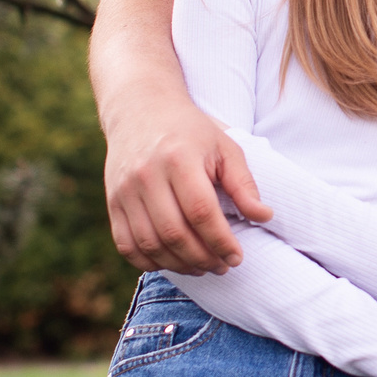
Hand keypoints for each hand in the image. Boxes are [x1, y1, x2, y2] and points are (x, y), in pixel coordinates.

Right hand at [104, 93, 272, 273]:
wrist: (141, 109)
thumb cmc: (190, 131)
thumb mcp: (224, 148)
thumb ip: (243, 184)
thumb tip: (264, 216)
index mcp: (178, 159)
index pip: (201, 212)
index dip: (221, 241)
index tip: (237, 257)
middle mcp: (146, 175)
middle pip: (174, 233)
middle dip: (203, 258)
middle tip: (222, 266)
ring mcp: (124, 191)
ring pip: (150, 244)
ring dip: (179, 265)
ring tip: (202, 267)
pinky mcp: (112, 201)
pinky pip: (126, 245)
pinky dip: (149, 262)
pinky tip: (172, 262)